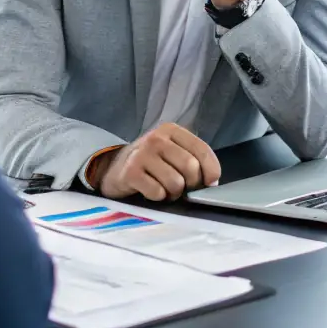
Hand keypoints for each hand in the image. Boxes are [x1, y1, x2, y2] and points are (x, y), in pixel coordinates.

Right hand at [92, 123, 221, 201]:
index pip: (202, 150)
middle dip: (191, 184)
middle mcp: (157, 138)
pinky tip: (152, 191)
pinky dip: (159, 197)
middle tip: (182, 187)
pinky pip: (157, 192)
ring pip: (175, 182)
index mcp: (171, 130)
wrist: (114, 168)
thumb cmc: (151, 163)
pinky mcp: (130, 172)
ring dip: (174, 193)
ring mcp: (142, 154)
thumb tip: (212, 182)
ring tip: (165, 189)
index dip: (211, 170)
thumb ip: (193, 160)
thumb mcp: (172, 152)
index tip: (209, 182)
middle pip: (190, 167)